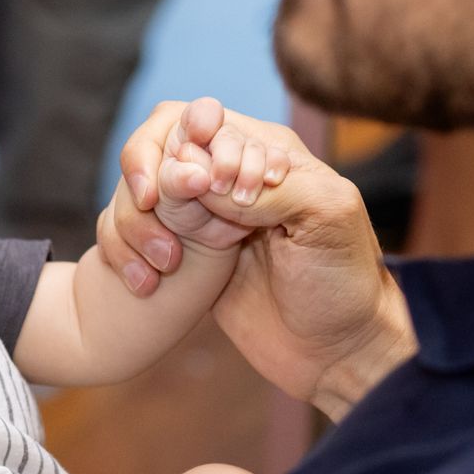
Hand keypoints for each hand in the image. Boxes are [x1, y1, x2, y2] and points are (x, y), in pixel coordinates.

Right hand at [97, 99, 414, 417]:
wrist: (332, 353)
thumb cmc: (343, 283)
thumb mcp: (327, 217)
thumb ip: (269, 185)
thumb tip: (202, 180)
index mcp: (271, 153)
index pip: (205, 120)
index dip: (193, 148)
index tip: (210, 190)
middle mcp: (233, 177)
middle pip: (164, 147)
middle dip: (155, 178)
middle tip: (160, 211)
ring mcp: (207, 217)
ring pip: (147, 191)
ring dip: (138, 220)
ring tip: (166, 261)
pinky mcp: (189, 255)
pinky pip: (143, 232)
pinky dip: (130, 250)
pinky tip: (149, 281)